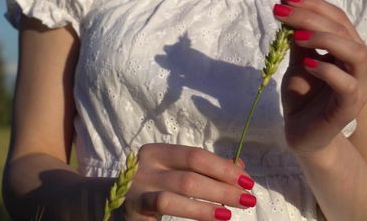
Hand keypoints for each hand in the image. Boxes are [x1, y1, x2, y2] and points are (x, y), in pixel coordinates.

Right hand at [121, 143, 255, 220]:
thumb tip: (239, 167)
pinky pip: (167, 206)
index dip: (223, 167)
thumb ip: (206, 169)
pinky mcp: (137, 208)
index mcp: (157, 151)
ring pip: (180, 191)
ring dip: (211, 201)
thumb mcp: (176, 172)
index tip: (247, 181)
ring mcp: (139, 187)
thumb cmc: (154, 186)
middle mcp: (145, 165)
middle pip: (190, 173)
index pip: (195, 155)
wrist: (119, 204)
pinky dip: (195, 212)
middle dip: (223, 186)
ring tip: (231, 212)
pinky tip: (215, 218)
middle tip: (247, 199)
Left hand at [275, 0, 366, 156]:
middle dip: (312, 16)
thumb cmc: (303, 97)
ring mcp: (359, 86)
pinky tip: (306, 63)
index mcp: (347, 49)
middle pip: (344, 30)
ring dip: (325, 38)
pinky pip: (348, 84)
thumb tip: (289, 12)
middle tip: (282, 11)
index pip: (338, 18)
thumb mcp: (297, 62)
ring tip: (295, 35)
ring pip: (356, 52)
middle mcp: (359, 64)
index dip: (314, 5)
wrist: (301, 134)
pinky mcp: (350, 107)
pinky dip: (327, 70)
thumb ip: (298, 41)